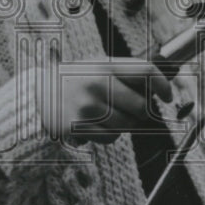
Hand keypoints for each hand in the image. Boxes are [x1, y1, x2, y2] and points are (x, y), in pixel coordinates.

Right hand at [36, 57, 171, 144]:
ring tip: (104, 115)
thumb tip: (160, 86)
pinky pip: (110, 138)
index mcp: (104, 65)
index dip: (163, 85)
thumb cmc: (74, 82)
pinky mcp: (79, 126)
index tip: (168, 96)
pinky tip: (94, 125)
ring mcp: (87, 106)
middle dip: (139, 112)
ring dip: (123, 125)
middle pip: (141, 106)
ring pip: (127, 126)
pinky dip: (108, 135)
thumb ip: (124, 73)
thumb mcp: (96, 67)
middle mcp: (96, 84)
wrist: (37, 96)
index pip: (145, 71)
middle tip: (127, 109)